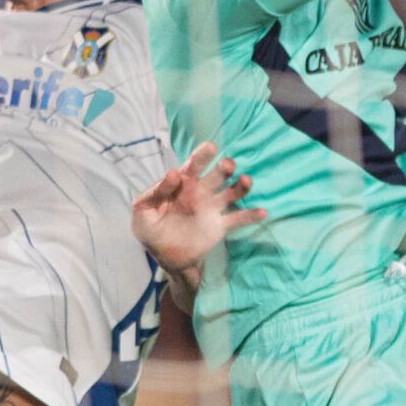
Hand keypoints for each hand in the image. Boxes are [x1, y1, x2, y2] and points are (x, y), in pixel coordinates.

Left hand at [131, 142, 265, 276]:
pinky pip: (237, 219)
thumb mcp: (142, 210)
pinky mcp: (219, 226)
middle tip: (228, 165)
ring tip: (246, 181)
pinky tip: (262, 212)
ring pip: (230, 193)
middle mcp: (200, 192)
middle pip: (215, 175)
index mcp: (182, 185)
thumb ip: (155, 191)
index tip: (209, 148)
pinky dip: (250, 215)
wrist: (164, 257)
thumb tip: (173, 173)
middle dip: (223, 168)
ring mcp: (211, 209)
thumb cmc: (150, 229)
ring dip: (240, 186)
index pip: (192, 166)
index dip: (201, 156)